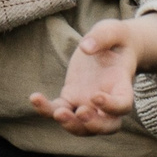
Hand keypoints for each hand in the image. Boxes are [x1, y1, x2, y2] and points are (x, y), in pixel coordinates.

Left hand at [30, 15, 156, 134]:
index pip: (122, 105)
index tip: (96, 96)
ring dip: (70, 124)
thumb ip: (102, 37)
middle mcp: (108, 102)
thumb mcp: (113, 30)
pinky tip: (34, 97)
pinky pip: (59, 110)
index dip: (112, 106)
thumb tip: (85, 48)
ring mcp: (89, 103)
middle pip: (106, 126)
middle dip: (93, 125)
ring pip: (83, 126)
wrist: (111, 47)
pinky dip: (47, 109)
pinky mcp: (71, 98)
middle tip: (80, 112)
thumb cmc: (117, 39)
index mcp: (122, 86)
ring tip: (56, 112)